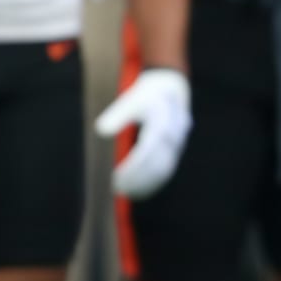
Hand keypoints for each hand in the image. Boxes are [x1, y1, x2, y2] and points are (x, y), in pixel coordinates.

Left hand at [94, 68, 191, 197]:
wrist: (172, 88)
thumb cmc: (146, 94)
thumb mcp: (132, 98)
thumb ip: (118, 113)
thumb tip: (101, 131)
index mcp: (165, 117)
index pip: (149, 148)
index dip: (134, 166)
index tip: (117, 177)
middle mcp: (176, 131)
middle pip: (159, 161)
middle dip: (139, 178)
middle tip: (117, 189)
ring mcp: (179, 141)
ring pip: (165, 168)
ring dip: (146, 183)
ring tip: (126, 192)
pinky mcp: (177, 149)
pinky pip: (168, 169)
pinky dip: (154, 182)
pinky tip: (138, 191)